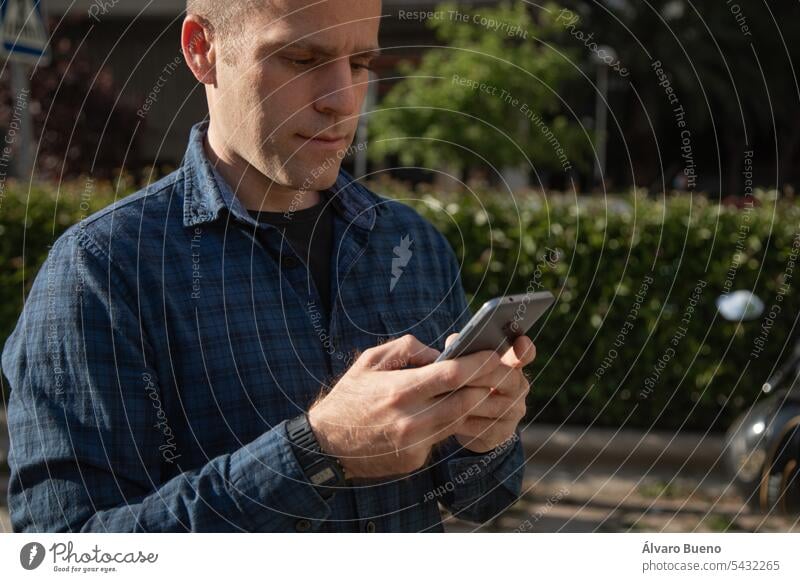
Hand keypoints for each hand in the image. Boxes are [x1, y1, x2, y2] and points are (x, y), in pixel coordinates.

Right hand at [307, 334, 504, 478]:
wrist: (326, 444)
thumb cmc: (350, 395)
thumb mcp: (370, 360)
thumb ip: (408, 348)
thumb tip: (441, 353)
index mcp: (400, 389)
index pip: (453, 374)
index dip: (480, 363)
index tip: (495, 354)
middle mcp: (410, 419)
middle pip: (466, 400)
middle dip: (489, 385)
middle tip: (503, 373)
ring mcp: (414, 443)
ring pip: (461, 420)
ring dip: (476, 404)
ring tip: (485, 389)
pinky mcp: (415, 459)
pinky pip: (443, 437)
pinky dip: (451, 422)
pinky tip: (454, 411)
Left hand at [448, 334, 535, 452]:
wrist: (465, 420)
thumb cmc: (464, 383)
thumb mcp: (462, 363)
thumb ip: (461, 349)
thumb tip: (454, 341)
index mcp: (511, 365)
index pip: (525, 354)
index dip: (524, 350)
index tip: (520, 343)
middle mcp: (518, 388)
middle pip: (510, 379)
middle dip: (484, 375)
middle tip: (460, 374)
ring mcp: (513, 412)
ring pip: (498, 405)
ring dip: (471, 400)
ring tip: (448, 395)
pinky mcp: (501, 433)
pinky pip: (485, 428)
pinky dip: (466, 422)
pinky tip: (447, 417)